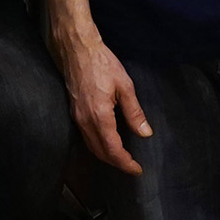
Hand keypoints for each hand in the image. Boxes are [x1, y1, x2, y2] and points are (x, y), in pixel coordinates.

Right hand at [48, 25, 149, 174]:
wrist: (77, 50)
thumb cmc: (102, 63)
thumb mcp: (125, 86)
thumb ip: (134, 112)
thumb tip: (145, 133)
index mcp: (100, 116)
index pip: (113, 150)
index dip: (126, 163)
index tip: (137, 169)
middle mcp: (85, 121)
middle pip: (100, 153)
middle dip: (117, 163)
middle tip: (132, 166)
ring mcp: (77, 118)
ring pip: (91, 147)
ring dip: (106, 156)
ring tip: (122, 158)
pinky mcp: (74, 113)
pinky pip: (85, 137)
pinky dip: (97, 146)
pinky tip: (106, 142)